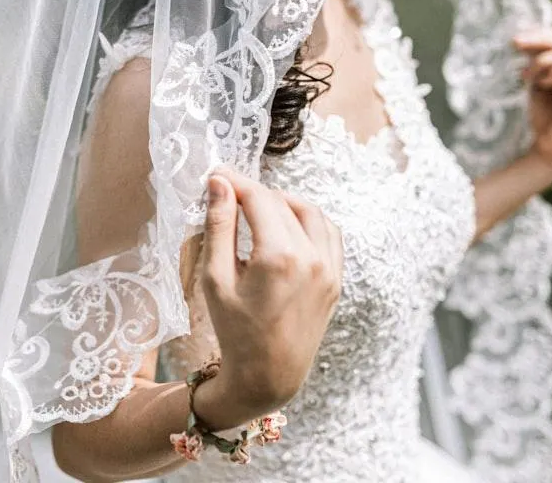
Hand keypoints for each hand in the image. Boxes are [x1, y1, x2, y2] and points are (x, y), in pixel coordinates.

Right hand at [192, 168, 342, 429]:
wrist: (269, 377)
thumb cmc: (235, 333)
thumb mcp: (215, 280)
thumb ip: (218, 227)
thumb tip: (219, 185)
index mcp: (279, 257)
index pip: (258, 198)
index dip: (235, 181)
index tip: (216, 174)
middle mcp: (311, 257)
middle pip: (282, 202)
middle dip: (254, 192)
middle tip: (228, 193)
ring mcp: (329, 269)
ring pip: (310, 212)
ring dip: (282, 202)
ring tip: (255, 208)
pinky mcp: (336, 279)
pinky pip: (328, 233)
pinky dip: (308, 221)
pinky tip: (285, 227)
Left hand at [515, 28, 551, 185]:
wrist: (550, 146)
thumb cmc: (547, 115)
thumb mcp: (537, 83)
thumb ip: (535, 64)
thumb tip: (522, 42)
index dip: (541, 34)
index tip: (515, 39)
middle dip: (540, 40)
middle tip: (515, 44)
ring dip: (544, 61)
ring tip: (526, 76)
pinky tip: (540, 83)